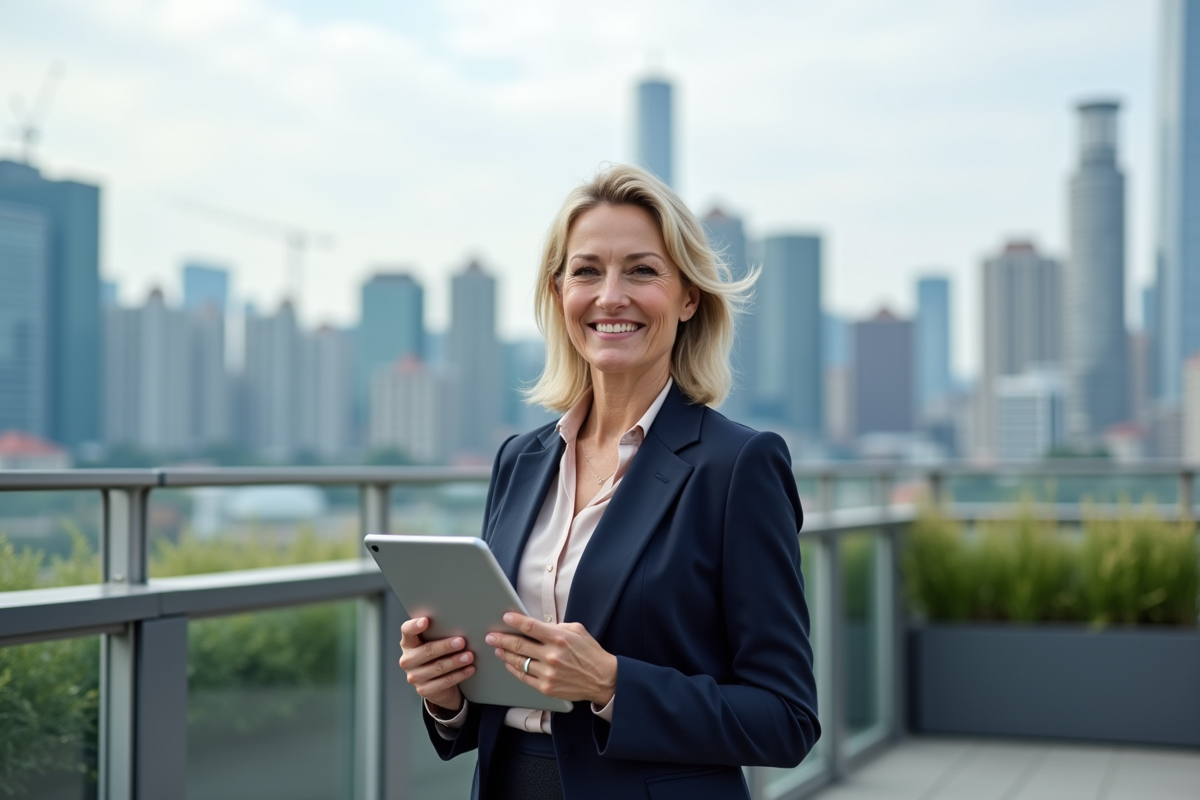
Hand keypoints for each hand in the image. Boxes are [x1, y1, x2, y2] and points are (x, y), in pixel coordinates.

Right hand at [398, 616, 474, 713]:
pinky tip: (469, 669)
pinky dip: (459, 675)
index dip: (414, 626)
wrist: (437, 684)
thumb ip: (438, 633)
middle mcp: (408, 660)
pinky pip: (444, 682)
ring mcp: (414, 676)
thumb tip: (458, 621)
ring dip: (455, 661)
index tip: (426, 620)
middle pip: (426, 651)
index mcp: (408, 643)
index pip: (407, 631)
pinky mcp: (423, 690)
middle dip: (445, 646)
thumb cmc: (437, 656)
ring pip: (437, 668)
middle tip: (461, 641)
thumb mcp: (435, 642)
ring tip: (469, 656)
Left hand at [485, 613, 617, 706]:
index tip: (505, 617)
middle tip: (491, 636)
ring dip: (505, 654)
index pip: (530, 627)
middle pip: (519, 645)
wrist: (602, 678)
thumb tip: (536, 626)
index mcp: (559, 638)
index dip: (515, 621)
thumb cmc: (589, 652)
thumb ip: (555, 627)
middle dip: (502, 639)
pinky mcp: (546, 687)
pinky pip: (524, 677)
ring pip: (518, 662)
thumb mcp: (576, 630)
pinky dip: (513, 669)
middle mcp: (552, 656)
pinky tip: (508, 663)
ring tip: (497, 649)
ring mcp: (548, 673)